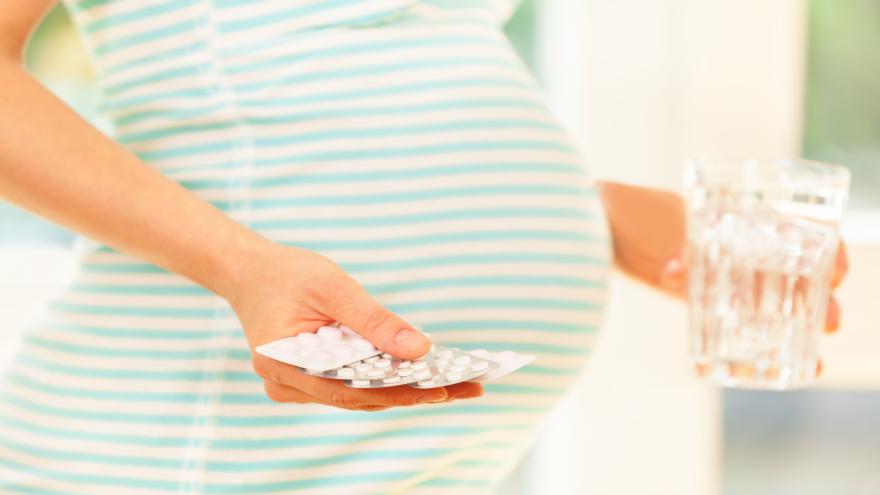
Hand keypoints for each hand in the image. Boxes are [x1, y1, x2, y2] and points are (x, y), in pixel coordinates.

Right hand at [223, 242, 482, 410]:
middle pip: (361, 399)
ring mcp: (296, 388)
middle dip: (415, 393)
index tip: (445, 390)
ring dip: (406, 389)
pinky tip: (424, 373)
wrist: (249, 272)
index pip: (353, 390)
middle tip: (467, 386)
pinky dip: (386, 379)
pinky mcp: (308, 382)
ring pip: (360, 396)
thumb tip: (419, 349)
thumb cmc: (287, 274)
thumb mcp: (333, 286)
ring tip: (457, 382)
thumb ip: (374, 320)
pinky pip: (353, 387)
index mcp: (284, 363)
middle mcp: (287, 385)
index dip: (400, 393)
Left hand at [599, 181, 847, 332]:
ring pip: (761, 298)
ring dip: (790, 325)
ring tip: (812, 356)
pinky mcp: (685, 291)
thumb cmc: (624, 213)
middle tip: (832, 322)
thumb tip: (674, 272)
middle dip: (814, 298)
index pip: (791, 232)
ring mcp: (707, 270)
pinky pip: (724, 315)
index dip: (823, 250)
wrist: (587, 222)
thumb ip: (667, 250)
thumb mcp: (653, 228)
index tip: (839, 272)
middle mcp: (726, 244)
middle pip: (784, 272)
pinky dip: (745, 340)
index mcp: (731, 218)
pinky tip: (761, 366)